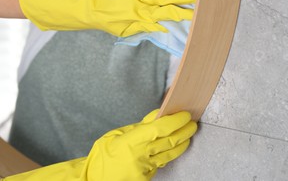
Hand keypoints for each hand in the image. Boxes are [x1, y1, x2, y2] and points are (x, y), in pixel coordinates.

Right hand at [4, 110, 196, 180]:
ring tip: (188, 133)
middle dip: (185, 130)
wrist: (94, 179)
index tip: (185, 114)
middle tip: (192, 123)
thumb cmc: (103, 155)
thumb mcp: (117, 134)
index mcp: (132, 141)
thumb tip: (158, 115)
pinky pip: (162, 162)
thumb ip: (140, 126)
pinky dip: (169, 152)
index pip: (161, 128)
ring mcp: (146, 168)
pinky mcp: (148, 176)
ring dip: (182, 142)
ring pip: (170, 153)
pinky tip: (174, 146)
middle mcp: (141, 155)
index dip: (176, 120)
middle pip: (171, 141)